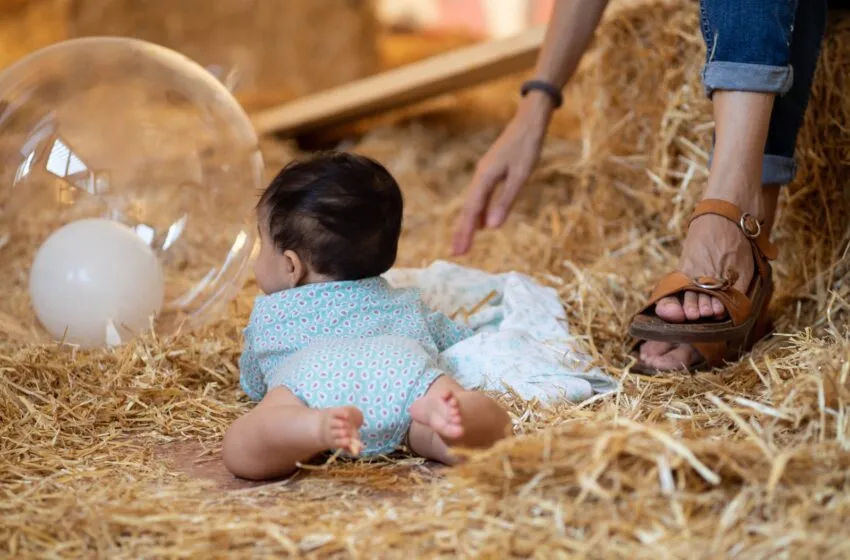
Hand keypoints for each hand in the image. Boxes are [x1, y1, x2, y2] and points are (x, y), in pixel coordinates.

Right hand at [452, 95, 552, 254]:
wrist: (528, 122)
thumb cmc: (527, 147)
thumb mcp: (520, 175)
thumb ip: (505, 201)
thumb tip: (492, 228)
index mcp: (485, 178)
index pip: (473, 212)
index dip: (466, 233)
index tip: (460, 252)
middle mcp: (480, 177)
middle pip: (468, 209)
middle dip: (462, 232)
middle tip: (456, 253)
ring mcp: (484, 174)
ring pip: (473, 204)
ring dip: (468, 224)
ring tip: (464, 242)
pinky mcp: (490, 172)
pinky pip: (480, 197)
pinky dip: (478, 212)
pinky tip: (482, 223)